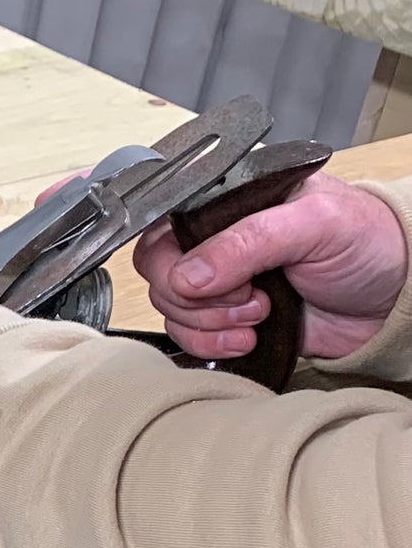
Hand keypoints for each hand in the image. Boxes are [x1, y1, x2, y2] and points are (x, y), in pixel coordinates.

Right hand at [132, 172, 406, 360]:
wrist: (393, 299)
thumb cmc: (367, 242)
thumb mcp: (314, 224)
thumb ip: (247, 242)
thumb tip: (186, 275)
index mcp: (229, 203)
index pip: (164, 226)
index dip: (174, 258)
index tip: (210, 276)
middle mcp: (217, 241)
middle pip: (160, 274)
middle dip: (199, 298)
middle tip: (248, 298)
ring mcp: (220, 283)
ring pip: (171, 310)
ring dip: (210, 324)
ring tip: (260, 316)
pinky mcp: (226, 320)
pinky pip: (189, 337)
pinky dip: (212, 344)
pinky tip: (249, 337)